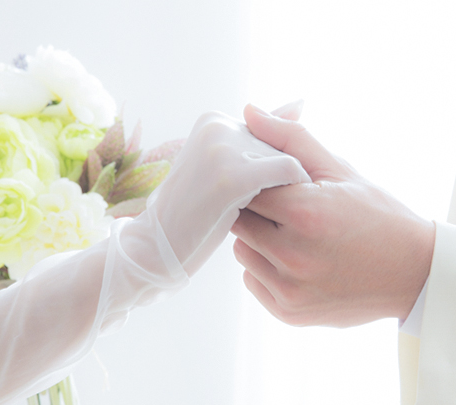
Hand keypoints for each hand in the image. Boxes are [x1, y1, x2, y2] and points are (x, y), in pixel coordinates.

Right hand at [140, 110, 311, 275]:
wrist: (156, 248)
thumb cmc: (195, 213)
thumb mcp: (221, 167)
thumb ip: (258, 136)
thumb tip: (299, 104)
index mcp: (213, 120)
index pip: (269, 136)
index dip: (271, 171)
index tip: (259, 197)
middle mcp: (217, 126)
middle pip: (280, 147)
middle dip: (280, 181)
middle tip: (262, 210)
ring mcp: (222, 150)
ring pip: (287, 160)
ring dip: (289, 190)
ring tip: (265, 216)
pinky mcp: (232, 177)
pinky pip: (288, 172)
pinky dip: (294, 193)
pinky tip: (281, 216)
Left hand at [231, 104, 435, 327]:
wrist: (413, 274)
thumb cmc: (377, 214)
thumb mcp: (339, 169)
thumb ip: (290, 139)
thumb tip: (248, 111)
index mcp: (305, 213)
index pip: (246, 187)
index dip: (256, 180)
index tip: (270, 180)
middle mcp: (293, 255)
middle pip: (239, 221)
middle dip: (256, 209)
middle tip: (284, 206)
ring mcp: (290, 289)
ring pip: (242, 251)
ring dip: (258, 240)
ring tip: (292, 233)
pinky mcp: (289, 312)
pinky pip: (253, 280)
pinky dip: (266, 268)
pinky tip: (297, 259)